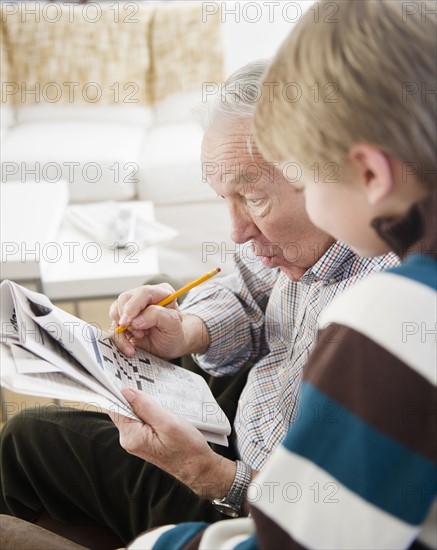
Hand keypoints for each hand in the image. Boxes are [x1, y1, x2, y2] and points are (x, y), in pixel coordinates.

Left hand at [108, 388, 235, 498]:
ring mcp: (136, 441)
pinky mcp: (144, 440)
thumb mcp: (168, 422)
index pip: (114, 408)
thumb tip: (126, 391)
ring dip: (141, 402)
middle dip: (131, 395)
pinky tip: (158, 405)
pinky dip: (147, 410)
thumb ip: (145, 406)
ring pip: (132, 414)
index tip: (122, 376)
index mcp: (132, 436)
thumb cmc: (187, 447)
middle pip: (122, 410)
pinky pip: (140, 420)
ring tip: (154, 393)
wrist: (198, 467)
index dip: (116, 391)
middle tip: (142, 380)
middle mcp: (129, 440)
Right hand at [109, 284, 192, 358]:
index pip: (143, 293)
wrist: (171, 345)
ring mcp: (132, 307)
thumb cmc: (174, 333)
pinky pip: (113, 325)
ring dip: (123, 328)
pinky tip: (130, 347)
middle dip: (127, 318)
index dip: (133, 307)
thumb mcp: (173, 324)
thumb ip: (156, 316)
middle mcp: (144, 297)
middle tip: (139, 333)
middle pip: (124, 299)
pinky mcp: (124, 319)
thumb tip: (135, 319)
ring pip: (115, 311)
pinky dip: (119, 338)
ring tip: (140, 336)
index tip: (127, 322)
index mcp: (160, 292)